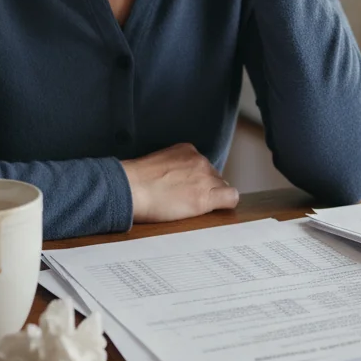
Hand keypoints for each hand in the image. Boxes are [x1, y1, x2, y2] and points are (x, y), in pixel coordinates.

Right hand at [121, 143, 239, 222]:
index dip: (197, 181)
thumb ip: (174, 168)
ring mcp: (205, 178)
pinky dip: (226, 204)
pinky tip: (216, 210)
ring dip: (211, 197)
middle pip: (214, 177)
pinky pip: (230, 198)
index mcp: (187, 150)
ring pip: (221, 188)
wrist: (130, 188)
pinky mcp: (206, 196)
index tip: (186, 190)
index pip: (203, 167)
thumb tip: (177, 181)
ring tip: (190, 208)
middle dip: (205, 189)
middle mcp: (200, 160)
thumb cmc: (135, 181)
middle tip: (186, 202)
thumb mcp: (158, 164)